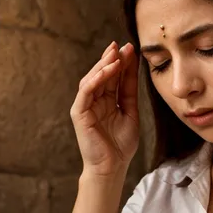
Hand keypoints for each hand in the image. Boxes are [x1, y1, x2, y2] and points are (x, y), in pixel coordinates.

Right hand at [70, 41, 139, 176]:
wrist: (113, 166)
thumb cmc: (121, 143)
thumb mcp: (130, 110)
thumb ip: (129, 89)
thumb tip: (133, 66)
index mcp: (106, 100)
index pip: (113, 76)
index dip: (121, 62)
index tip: (131, 48)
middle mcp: (94, 100)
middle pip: (101, 74)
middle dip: (111, 58)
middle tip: (122, 45)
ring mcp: (85, 105)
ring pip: (92, 79)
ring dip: (104, 65)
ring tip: (116, 54)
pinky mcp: (79, 113)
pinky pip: (86, 92)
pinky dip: (96, 79)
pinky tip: (107, 70)